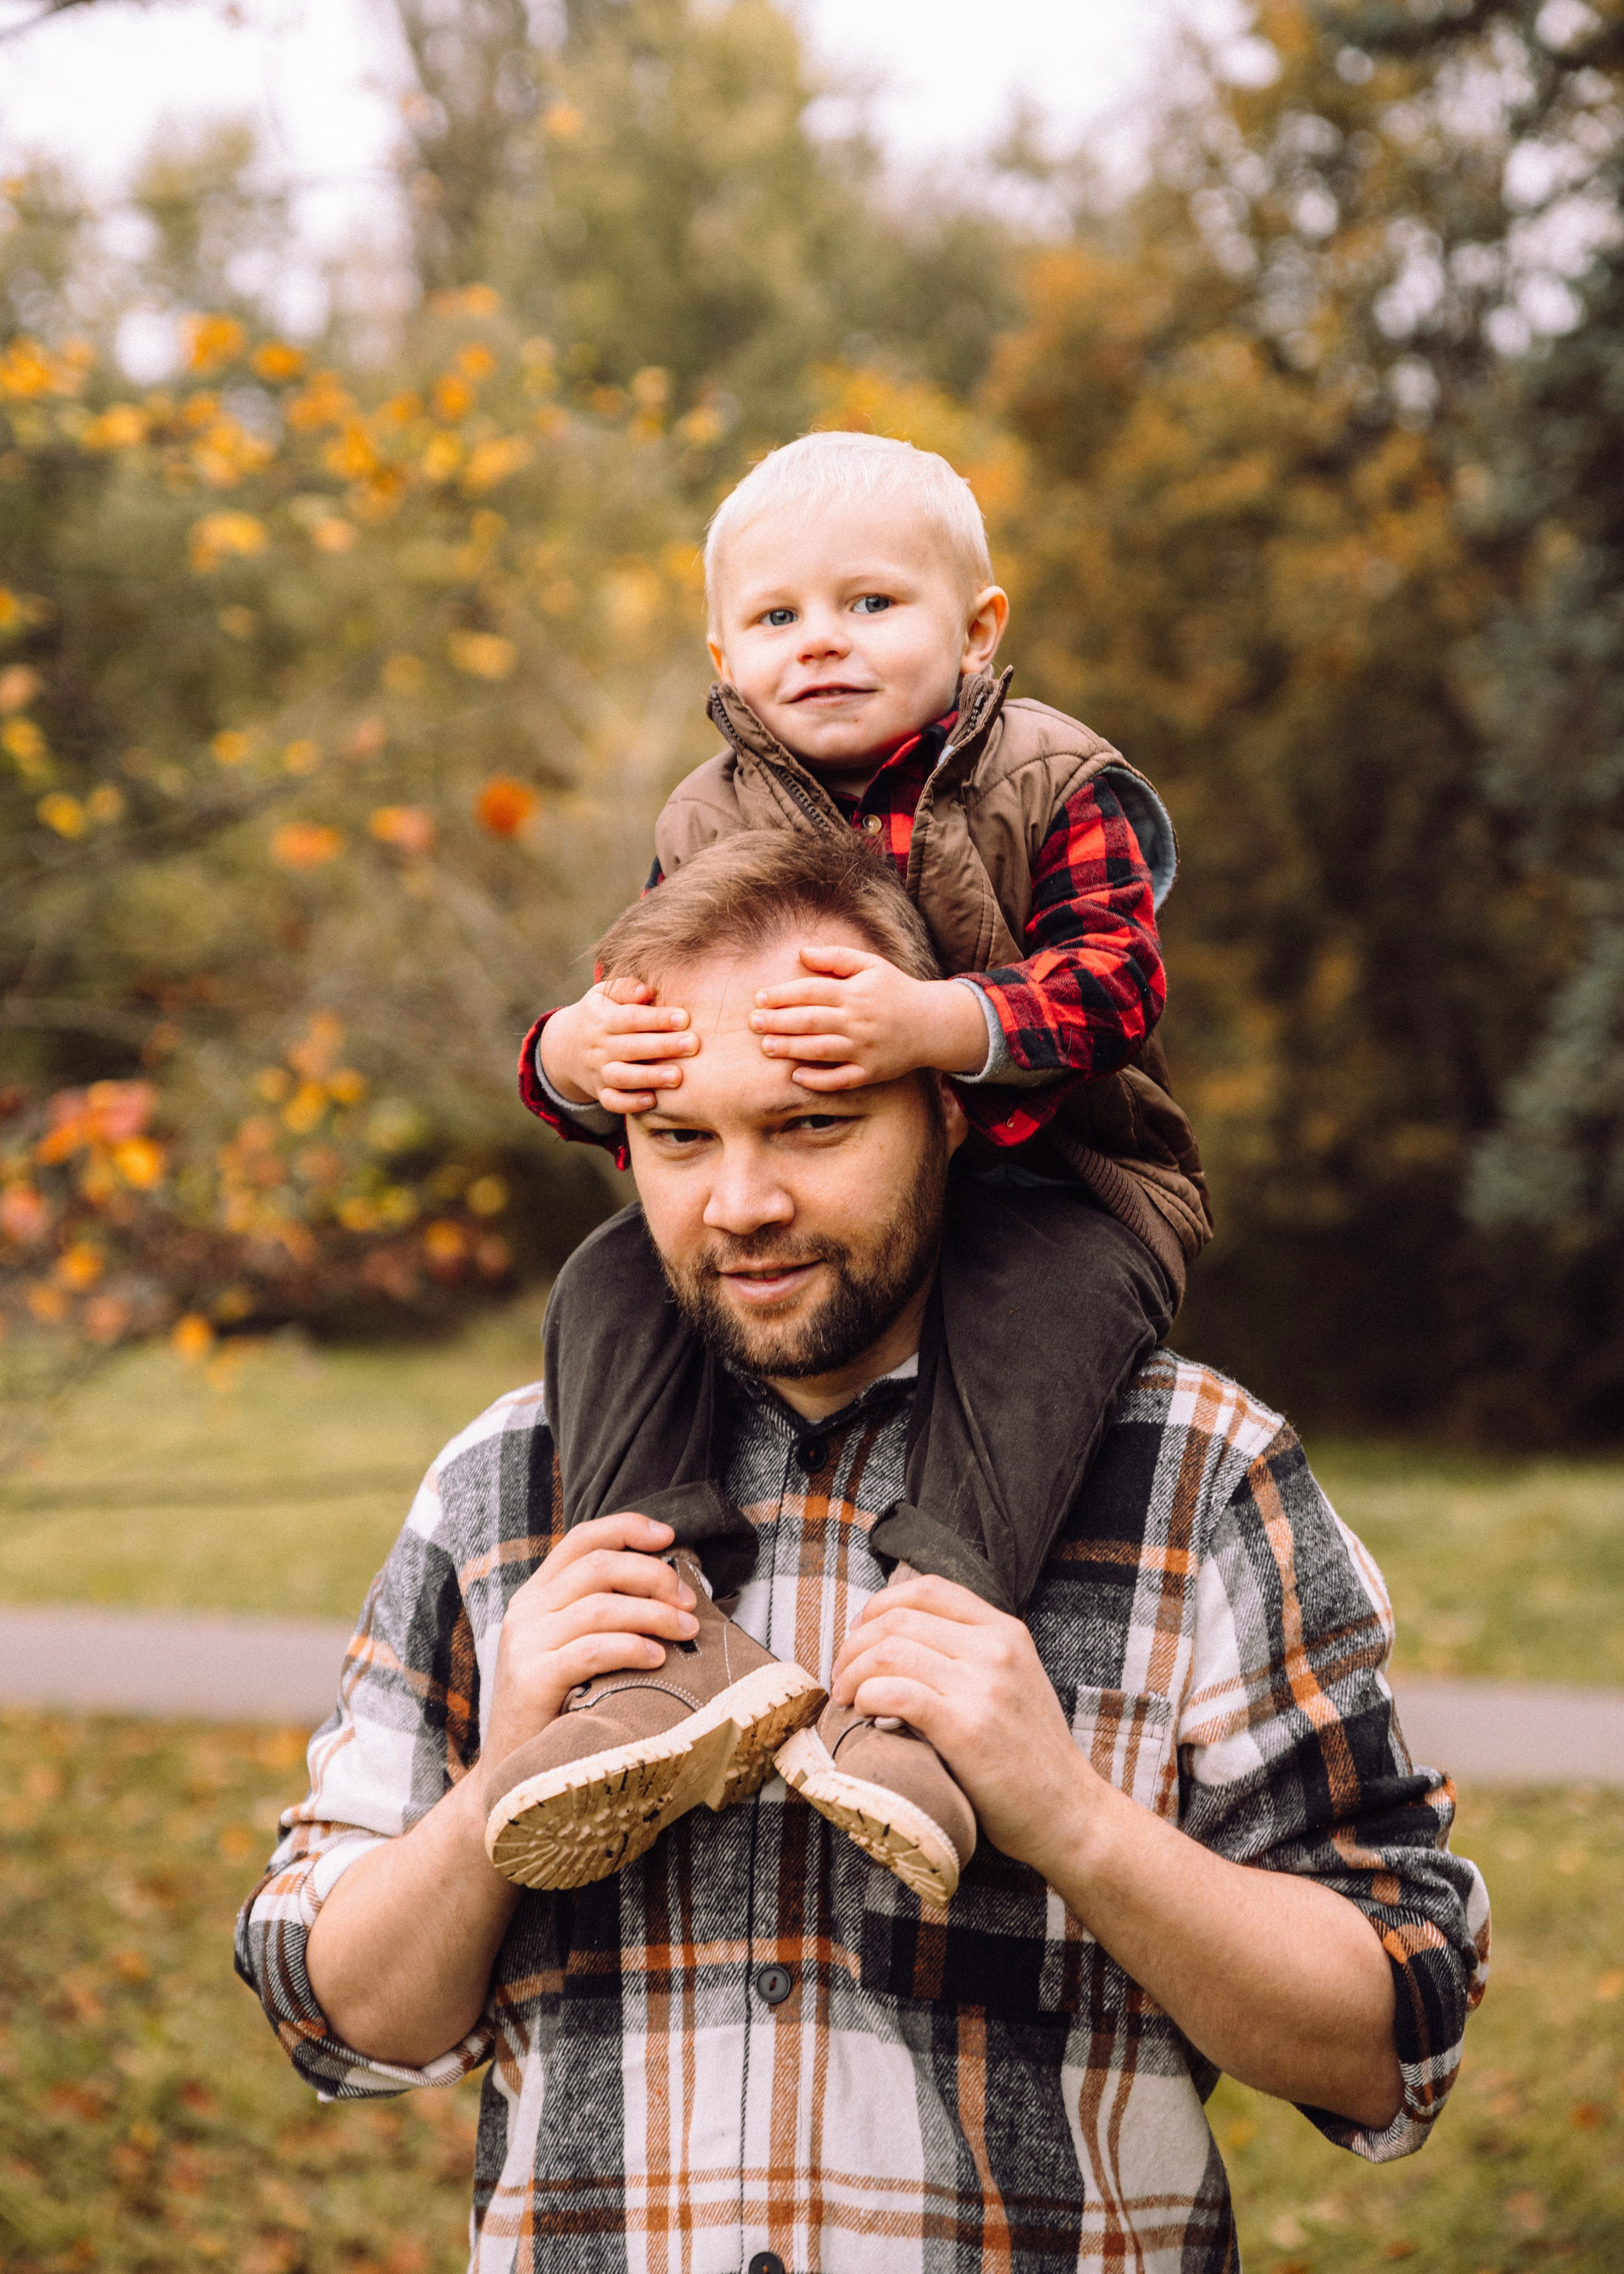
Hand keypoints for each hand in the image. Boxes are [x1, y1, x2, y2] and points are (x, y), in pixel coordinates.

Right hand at [476, 1512, 697, 1802]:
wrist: (513, 1771)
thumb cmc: (558, 1706)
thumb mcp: (571, 1648)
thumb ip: (601, 1614)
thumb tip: (669, 1589)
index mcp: (536, 1595)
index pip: (581, 1540)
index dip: (627, 1529)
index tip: (670, 1536)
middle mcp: (526, 1611)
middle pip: (598, 1567)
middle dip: (653, 1576)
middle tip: (690, 1601)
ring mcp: (525, 1644)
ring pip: (600, 1606)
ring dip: (653, 1613)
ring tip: (686, 1630)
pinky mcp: (532, 1679)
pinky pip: (592, 1650)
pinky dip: (632, 1647)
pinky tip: (658, 1658)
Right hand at [539, 978, 695, 1113]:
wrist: (563, 1048)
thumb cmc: (599, 1014)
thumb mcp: (603, 994)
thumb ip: (625, 988)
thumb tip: (646, 991)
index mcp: (602, 1019)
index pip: (630, 1018)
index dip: (656, 1018)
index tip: (684, 1018)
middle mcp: (599, 1046)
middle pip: (630, 1047)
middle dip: (662, 1046)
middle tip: (693, 1045)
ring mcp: (598, 1071)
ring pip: (622, 1076)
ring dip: (649, 1077)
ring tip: (677, 1077)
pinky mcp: (600, 1092)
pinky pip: (611, 1101)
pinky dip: (629, 1104)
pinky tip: (652, 1101)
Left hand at [748, 945, 990, 1088]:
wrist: (932, 1023)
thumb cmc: (895, 990)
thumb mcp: (871, 965)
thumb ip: (836, 958)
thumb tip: (802, 953)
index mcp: (856, 993)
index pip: (812, 992)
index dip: (783, 995)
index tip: (759, 998)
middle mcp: (859, 1021)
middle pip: (811, 1021)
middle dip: (779, 1022)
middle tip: (753, 1023)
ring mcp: (865, 1049)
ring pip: (821, 1050)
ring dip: (791, 1049)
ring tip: (766, 1047)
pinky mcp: (871, 1072)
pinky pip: (841, 1080)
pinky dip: (819, 1080)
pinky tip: (796, 1076)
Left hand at [831, 1574, 1098, 1873]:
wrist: (1067, 1812)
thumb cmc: (1029, 1754)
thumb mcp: (1013, 1680)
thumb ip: (970, 1652)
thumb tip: (896, 1639)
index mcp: (1006, 1631)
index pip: (927, 1589)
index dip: (880, 1606)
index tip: (859, 1635)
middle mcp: (996, 1649)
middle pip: (899, 1619)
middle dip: (855, 1644)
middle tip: (841, 1677)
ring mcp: (983, 1687)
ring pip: (889, 1652)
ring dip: (853, 1673)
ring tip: (846, 1698)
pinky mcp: (966, 1728)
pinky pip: (896, 1692)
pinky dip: (867, 1697)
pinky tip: (863, 1713)